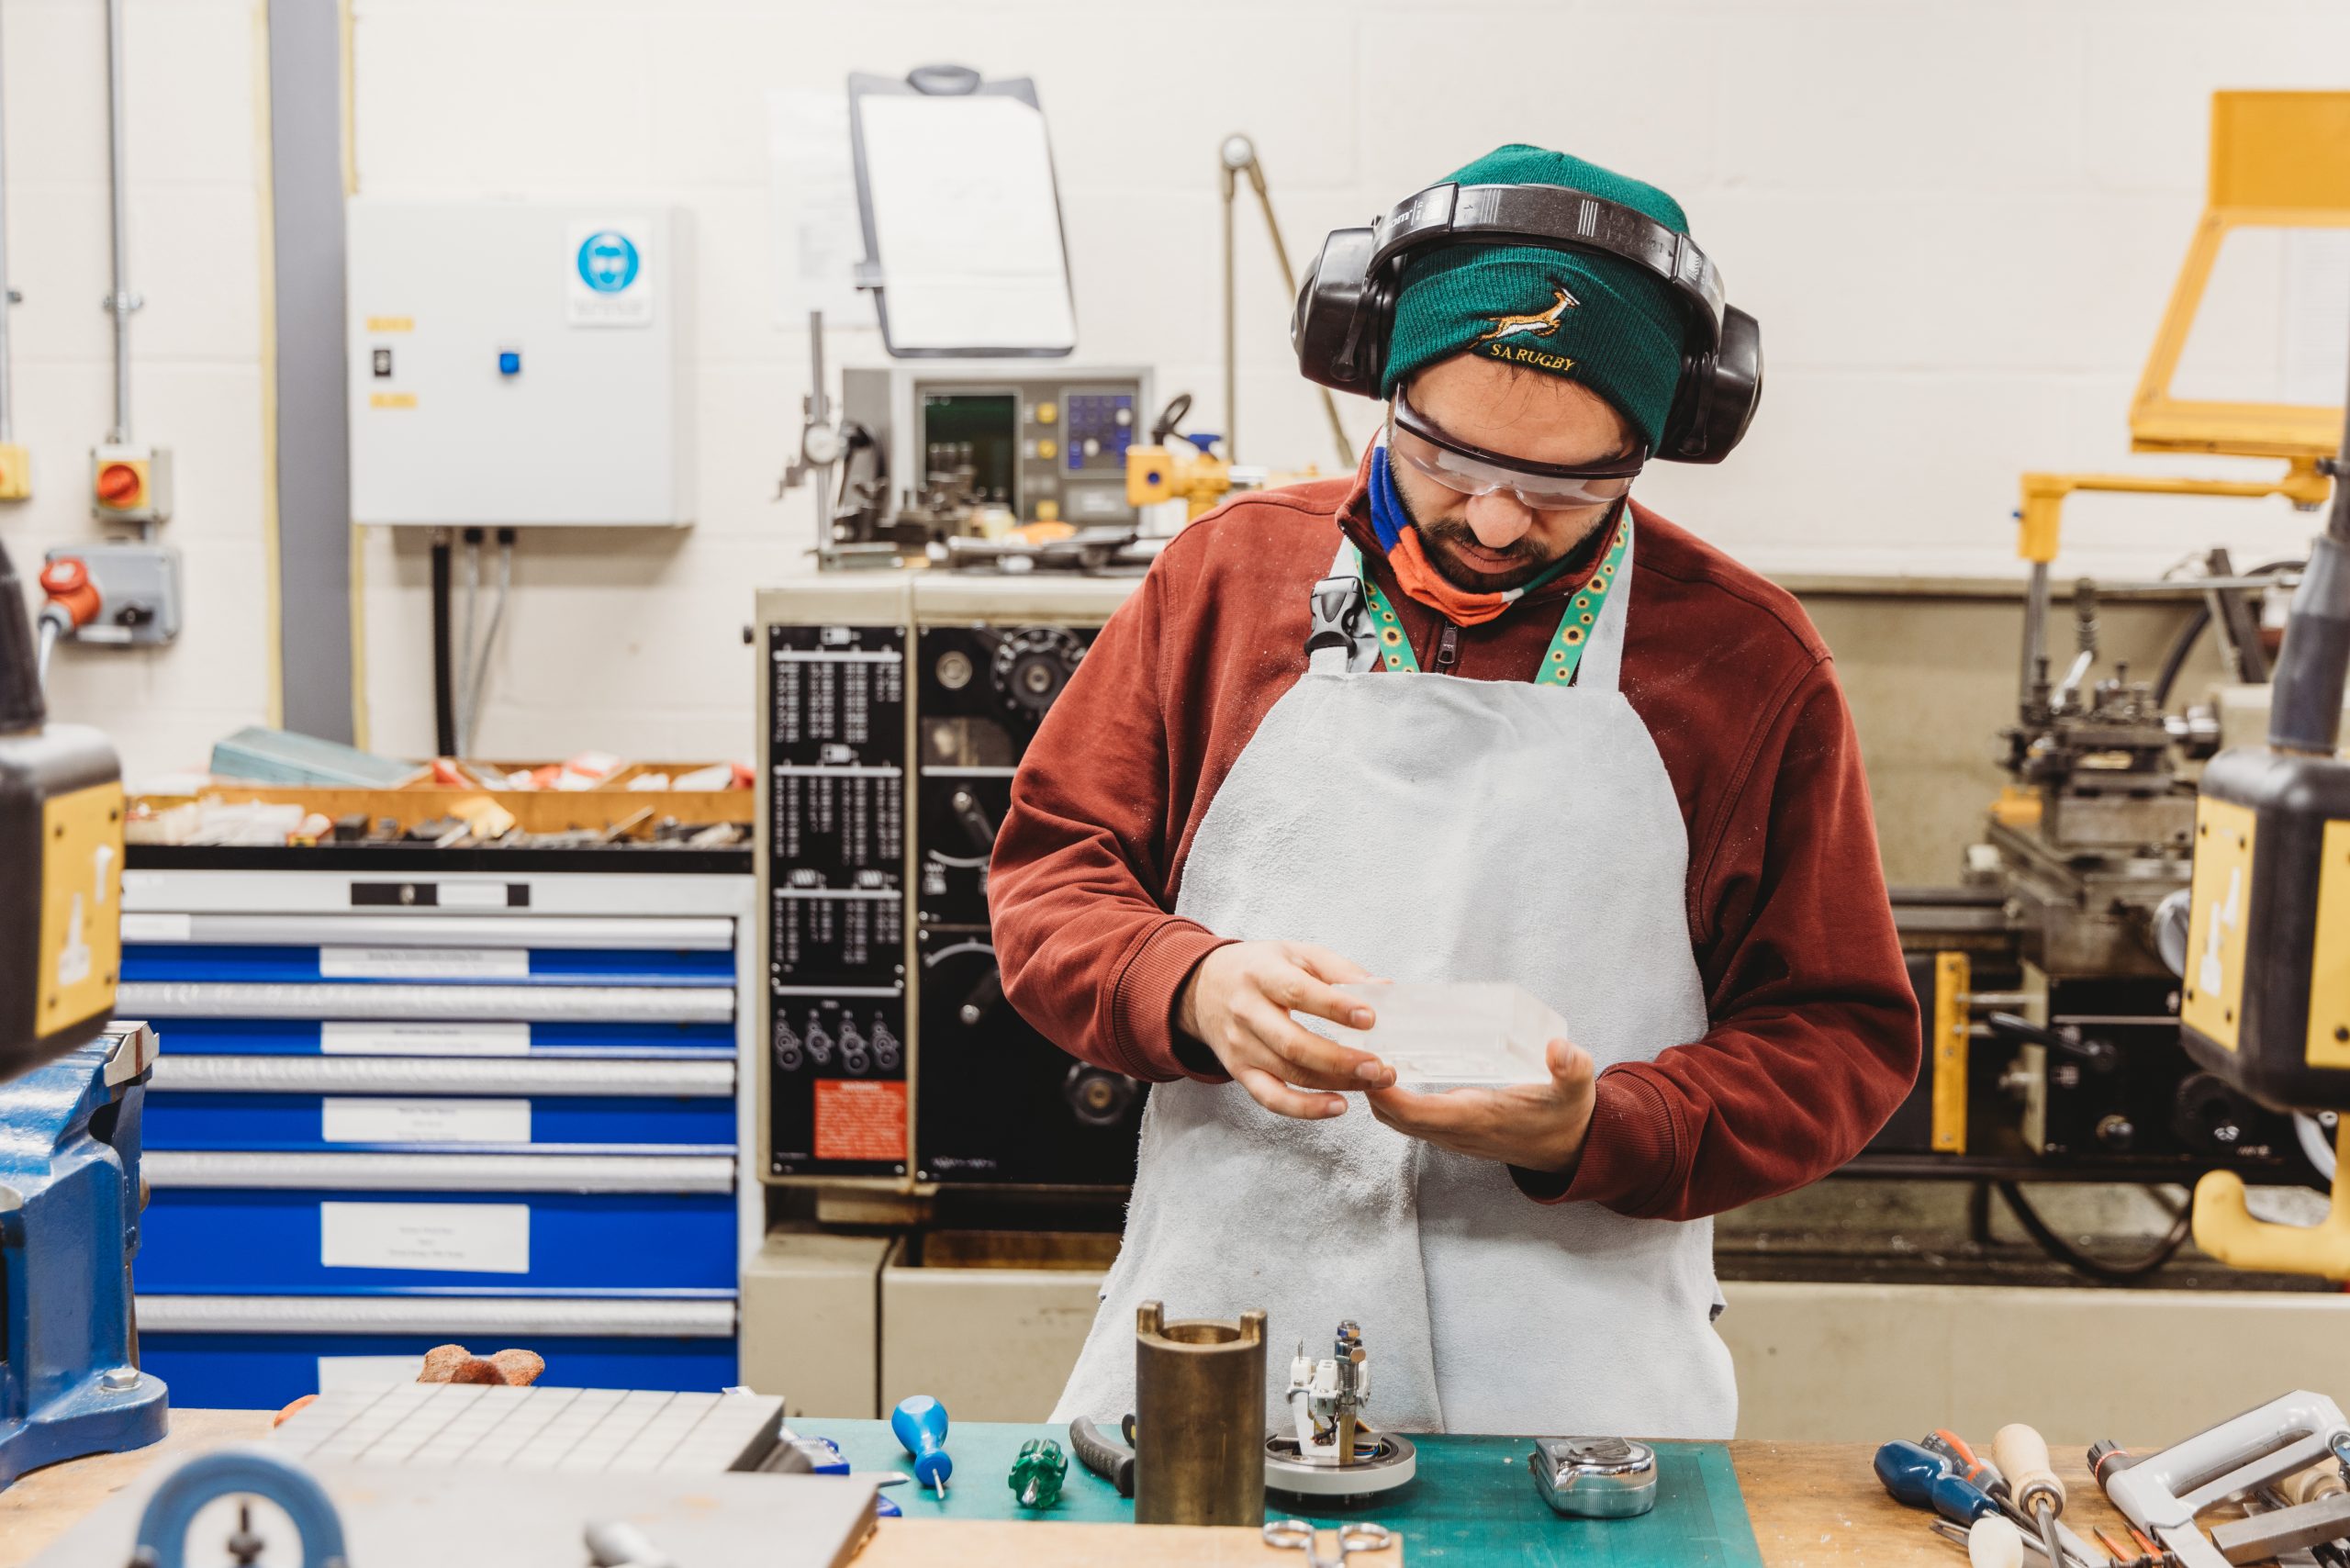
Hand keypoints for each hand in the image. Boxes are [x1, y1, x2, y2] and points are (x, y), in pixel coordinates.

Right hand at [1177, 940, 1396, 1118]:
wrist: (1202, 987)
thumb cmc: (1260, 968)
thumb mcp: (1296, 954)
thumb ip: (1340, 971)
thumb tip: (1384, 990)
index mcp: (1262, 974)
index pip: (1298, 992)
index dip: (1335, 1007)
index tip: (1371, 1018)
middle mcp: (1246, 1011)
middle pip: (1293, 1044)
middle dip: (1340, 1060)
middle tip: (1379, 1067)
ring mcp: (1240, 1046)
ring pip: (1289, 1074)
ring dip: (1335, 1083)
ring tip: (1373, 1082)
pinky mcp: (1239, 1071)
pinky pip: (1271, 1098)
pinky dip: (1305, 1109)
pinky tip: (1338, 1106)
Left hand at [1364, 1039, 1596, 1173]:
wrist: (1571, 1150)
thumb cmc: (1567, 1115)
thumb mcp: (1576, 1089)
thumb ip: (1571, 1067)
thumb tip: (1560, 1049)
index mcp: (1479, 1119)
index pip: (1419, 1114)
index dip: (1389, 1096)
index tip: (1373, 1066)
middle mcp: (1458, 1132)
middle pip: (1396, 1119)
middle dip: (1371, 1091)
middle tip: (1358, 1050)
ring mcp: (1453, 1134)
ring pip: (1399, 1121)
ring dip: (1378, 1095)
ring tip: (1366, 1055)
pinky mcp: (1453, 1129)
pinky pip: (1411, 1118)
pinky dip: (1393, 1099)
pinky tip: (1390, 1069)